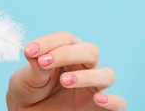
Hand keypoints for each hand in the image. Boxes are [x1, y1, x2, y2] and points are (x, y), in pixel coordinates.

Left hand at [6, 31, 126, 110]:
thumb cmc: (28, 90)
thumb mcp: (25, 78)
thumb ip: (34, 67)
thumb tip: (35, 53)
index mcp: (65, 52)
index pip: (66, 39)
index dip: (49, 42)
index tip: (30, 51)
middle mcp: (83, 66)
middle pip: (90, 51)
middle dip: (67, 53)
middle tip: (45, 63)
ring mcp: (93, 86)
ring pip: (106, 74)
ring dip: (87, 76)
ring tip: (64, 81)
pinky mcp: (99, 107)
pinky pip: (119, 103)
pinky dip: (112, 100)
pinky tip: (98, 99)